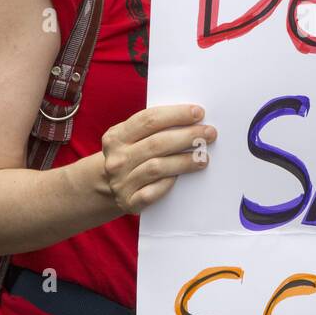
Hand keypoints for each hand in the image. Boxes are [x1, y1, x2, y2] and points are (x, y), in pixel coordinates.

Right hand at [102, 104, 216, 213]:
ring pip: (157, 167)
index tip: (199, 112)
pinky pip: (152, 193)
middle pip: (157, 143)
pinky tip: (182, 178)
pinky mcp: (129, 202)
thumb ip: (153, 128)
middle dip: (187, 136)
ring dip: (185, 161)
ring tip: (204, 157)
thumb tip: (192, 119)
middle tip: (209, 133)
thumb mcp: (131, 139)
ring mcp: (121, 182)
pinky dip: (168, 184)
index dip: (176, 114)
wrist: (106, 190)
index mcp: (116, 136)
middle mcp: (117, 159)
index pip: (149, 120)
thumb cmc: (130, 157)